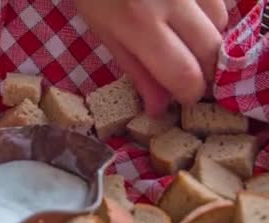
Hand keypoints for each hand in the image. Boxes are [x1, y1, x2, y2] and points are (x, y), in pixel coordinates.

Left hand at [75, 0, 227, 115]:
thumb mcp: (105, 32)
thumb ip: (136, 69)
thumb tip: (160, 108)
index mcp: (140, 24)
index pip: (185, 74)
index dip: (190, 94)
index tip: (183, 97)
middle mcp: (173, 1)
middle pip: (213, 52)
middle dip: (205, 71)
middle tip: (186, 74)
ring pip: (221, 23)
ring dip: (207, 40)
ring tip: (181, 39)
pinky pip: (218, 0)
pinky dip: (208, 15)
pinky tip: (185, 14)